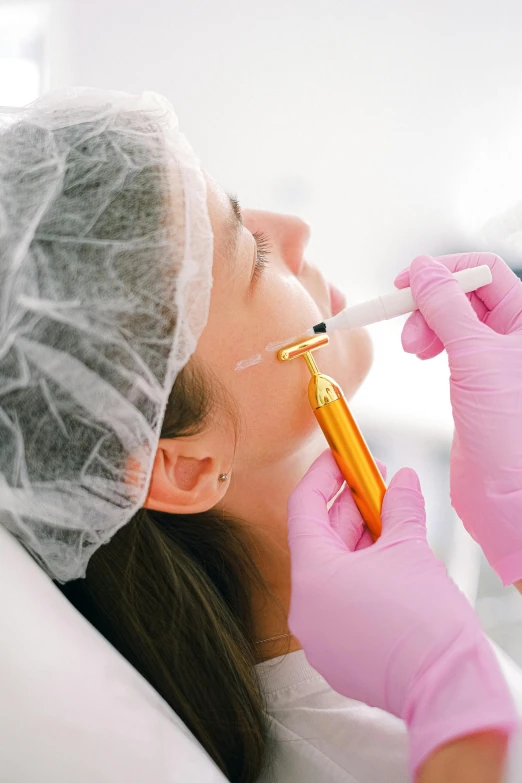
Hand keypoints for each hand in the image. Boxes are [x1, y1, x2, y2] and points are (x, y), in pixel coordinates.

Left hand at [287, 450, 517, 777]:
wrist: (447, 686)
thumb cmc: (423, 619)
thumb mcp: (410, 549)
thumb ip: (399, 507)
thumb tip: (402, 481)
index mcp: (312, 576)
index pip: (304, 508)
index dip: (323, 476)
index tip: (340, 457)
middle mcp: (305, 607)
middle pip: (320, 540)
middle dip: (348, 507)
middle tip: (375, 482)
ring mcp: (319, 636)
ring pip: (332, 573)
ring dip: (357, 541)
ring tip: (388, 517)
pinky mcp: (337, 655)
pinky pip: (340, 603)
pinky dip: (359, 576)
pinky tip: (387, 559)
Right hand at [394, 253, 521, 585]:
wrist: (508, 493)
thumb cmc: (509, 431)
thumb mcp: (475, 355)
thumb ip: (446, 307)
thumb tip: (423, 270)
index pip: (484, 272)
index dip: (443, 271)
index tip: (406, 282)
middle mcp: (515, 337)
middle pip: (466, 294)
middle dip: (430, 303)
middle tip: (408, 328)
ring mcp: (495, 360)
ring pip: (455, 319)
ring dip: (427, 324)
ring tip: (413, 347)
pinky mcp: (477, 383)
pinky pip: (451, 345)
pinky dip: (431, 342)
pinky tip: (421, 353)